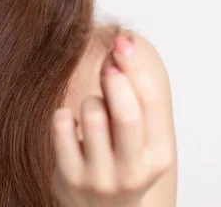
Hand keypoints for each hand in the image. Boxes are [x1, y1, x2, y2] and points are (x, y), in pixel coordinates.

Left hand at [51, 34, 173, 206]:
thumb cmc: (122, 160)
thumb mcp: (141, 136)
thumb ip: (136, 97)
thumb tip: (122, 42)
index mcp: (158, 155)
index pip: (153, 102)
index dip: (136, 65)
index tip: (122, 42)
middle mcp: (133, 171)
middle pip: (127, 113)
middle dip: (115, 80)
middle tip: (108, 68)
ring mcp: (100, 178)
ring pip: (92, 114)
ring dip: (90, 98)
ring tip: (91, 107)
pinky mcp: (69, 178)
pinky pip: (61, 126)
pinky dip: (63, 113)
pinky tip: (70, 122)